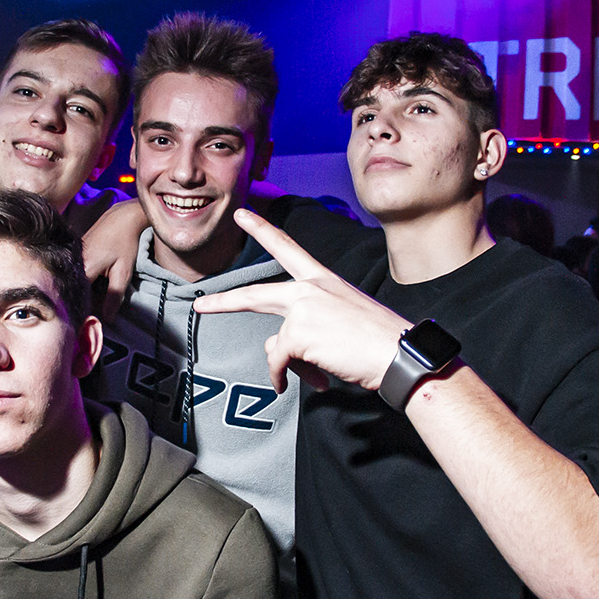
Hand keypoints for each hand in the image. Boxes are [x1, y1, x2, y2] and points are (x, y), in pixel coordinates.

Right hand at [81, 198, 148, 322]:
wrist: (122, 217)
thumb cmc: (125, 242)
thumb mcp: (123, 271)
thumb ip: (114, 296)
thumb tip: (107, 320)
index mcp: (84, 268)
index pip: (77, 299)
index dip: (82, 313)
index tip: (86, 326)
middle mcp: (73, 263)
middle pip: (73, 292)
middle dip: (81, 305)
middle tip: (89, 319)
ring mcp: (72, 257)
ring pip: (73, 283)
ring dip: (81, 294)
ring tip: (91, 303)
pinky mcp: (75, 254)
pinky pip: (75, 274)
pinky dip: (82, 283)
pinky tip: (91, 288)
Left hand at [192, 207, 408, 393]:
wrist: (398, 353)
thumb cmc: (379, 341)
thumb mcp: (341, 322)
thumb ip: (308, 327)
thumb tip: (283, 351)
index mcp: (324, 280)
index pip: (287, 247)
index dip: (262, 229)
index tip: (243, 214)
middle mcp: (310, 288)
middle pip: (256, 294)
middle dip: (224, 302)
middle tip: (200, 304)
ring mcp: (303, 309)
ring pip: (275, 343)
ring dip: (287, 366)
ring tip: (311, 376)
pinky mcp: (298, 334)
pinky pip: (279, 362)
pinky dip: (284, 378)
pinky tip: (301, 384)